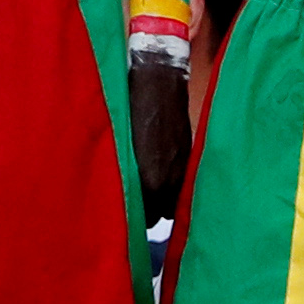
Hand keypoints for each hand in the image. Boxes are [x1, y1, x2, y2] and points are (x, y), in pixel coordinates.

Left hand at [129, 51, 190, 223]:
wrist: (159, 84)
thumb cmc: (129, 111)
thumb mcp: (118, 147)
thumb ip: (120, 177)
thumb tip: (115, 196)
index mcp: (150, 181)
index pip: (144, 218)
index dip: (133, 220)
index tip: (124, 218)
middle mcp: (169, 181)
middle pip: (159, 214)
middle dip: (148, 212)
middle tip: (133, 204)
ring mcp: (182, 169)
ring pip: (172, 201)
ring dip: (161, 201)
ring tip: (147, 193)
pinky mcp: (189, 157)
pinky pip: (181, 184)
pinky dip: (171, 186)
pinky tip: (160, 176)